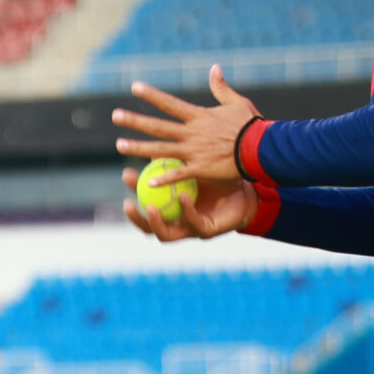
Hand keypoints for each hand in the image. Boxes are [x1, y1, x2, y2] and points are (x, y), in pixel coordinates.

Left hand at [111, 66, 259, 180]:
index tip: (134, 87)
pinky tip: (146, 183)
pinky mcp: (200, 169)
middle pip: (157, 126)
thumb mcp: (237, 102)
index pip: (169, 103)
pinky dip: (163, 179)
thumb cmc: (251, 126)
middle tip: (115, 116)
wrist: (261, 148)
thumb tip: (214, 68)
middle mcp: (191, 133)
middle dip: (135, 120)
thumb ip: (221, 88)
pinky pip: (177, 175)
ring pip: (160, 150)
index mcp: (198, 117)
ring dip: (138, 148)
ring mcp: (193, 152)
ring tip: (119, 145)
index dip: (151, 95)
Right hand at [118, 164, 256, 241]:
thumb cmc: (220, 179)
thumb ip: (174, 161)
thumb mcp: (194, 168)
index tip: (126, 173)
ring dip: (156, 223)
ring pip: (165, 235)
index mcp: (171, 208)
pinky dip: (187, 210)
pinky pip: (194, 223)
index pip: (146, 202)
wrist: (247, 190)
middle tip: (127, 202)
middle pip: (148, 226)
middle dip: (136, 217)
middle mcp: (177, 223)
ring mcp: (191, 230)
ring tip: (150, 208)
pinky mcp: (208, 231)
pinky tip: (183, 197)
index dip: (134, 190)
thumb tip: (154, 138)